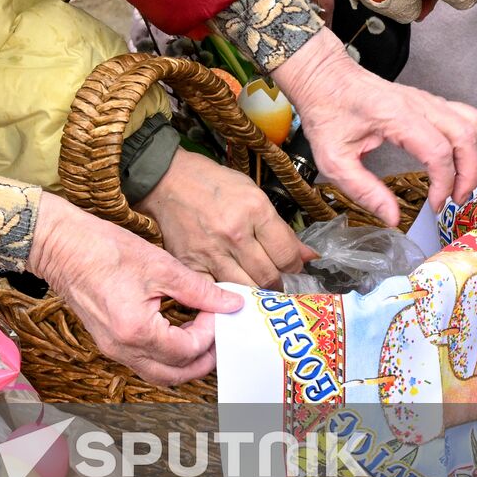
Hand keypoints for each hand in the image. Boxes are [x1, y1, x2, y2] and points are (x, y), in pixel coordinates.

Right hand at [28, 193, 242, 385]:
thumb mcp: (160, 266)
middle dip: (203, 360)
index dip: (210, 332)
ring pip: (158, 373)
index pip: (188, 350)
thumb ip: (199, 290)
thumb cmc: (103, 249)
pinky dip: (164, 355)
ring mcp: (112, 348)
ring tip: (201, 337)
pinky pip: (142, 362)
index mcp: (136, 331)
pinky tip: (175, 332)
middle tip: (220, 336)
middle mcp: (122, 348)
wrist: (59, 245)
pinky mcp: (107, 341)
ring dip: (184, 362)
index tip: (218, 310)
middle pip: (174, 375)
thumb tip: (230, 304)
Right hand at [136, 149, 314, 287]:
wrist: (168, 180)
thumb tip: (307, 255)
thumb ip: (281, 228)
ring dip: (255, 291)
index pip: (288, 255)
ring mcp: (211, 251)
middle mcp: (234, 233)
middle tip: (274, 277)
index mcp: (255, 210)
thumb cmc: (213, 184)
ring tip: (255, 284)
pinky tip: (230, 291)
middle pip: (269, 276)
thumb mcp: (253, 194)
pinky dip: (225, 296)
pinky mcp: (191, 264)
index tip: (291, 265)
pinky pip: (215, 291)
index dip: (295, 265)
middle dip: (277, 281)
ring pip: (246, 289)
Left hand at [273, 29, 476, 224]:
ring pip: (473, 123)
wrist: (323, 78)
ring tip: (464, 182)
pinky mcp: (428, 101)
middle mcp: (417, 104)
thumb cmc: (326, 112)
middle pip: (466, 136)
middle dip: (470, 174)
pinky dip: (473, 139)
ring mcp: (426, 99)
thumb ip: (363, 189)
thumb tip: (391, 216)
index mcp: (394, 116)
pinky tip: (462, 159)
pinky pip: (466, 116)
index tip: (435, 204)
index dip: (444, 183)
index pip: (437, 151)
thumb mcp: (333, 159)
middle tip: (457, 199)